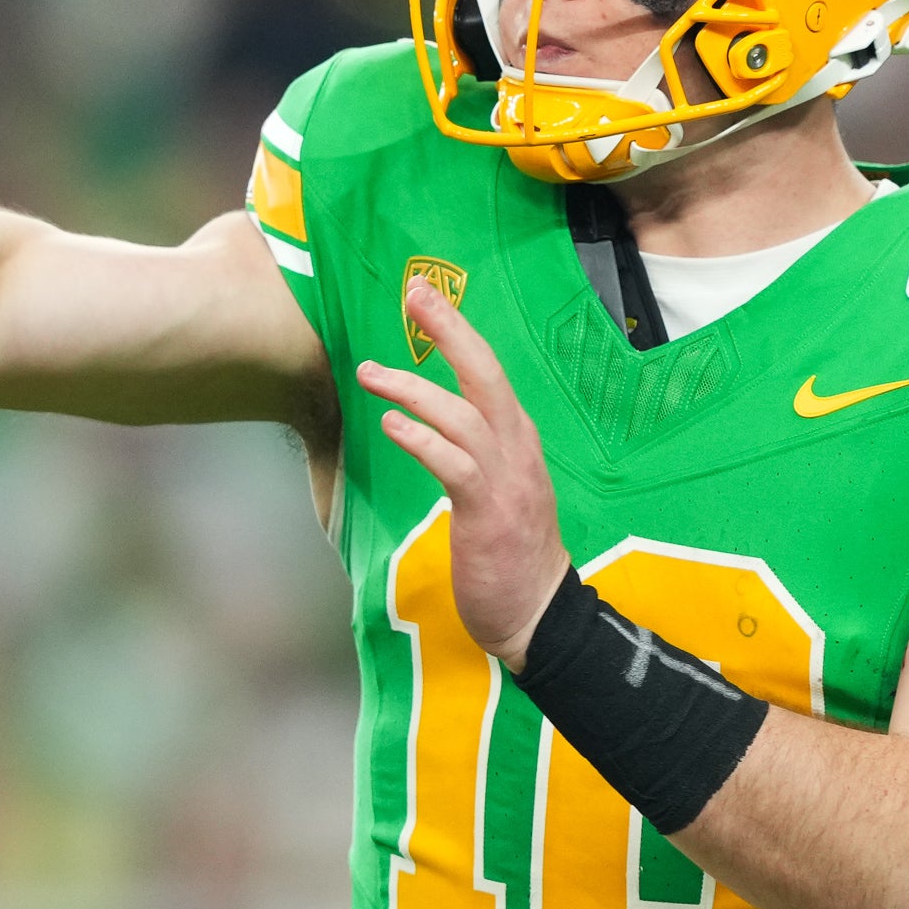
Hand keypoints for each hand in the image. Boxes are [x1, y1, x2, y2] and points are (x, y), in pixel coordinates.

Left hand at [356, 281, 568, 664]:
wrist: (538, 614)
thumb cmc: (510, 552)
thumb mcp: (497, 489)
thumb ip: (474, 452)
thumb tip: (435, 422)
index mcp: (518, 440)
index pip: (489, 372)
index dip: (457, 331)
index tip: (425, 295)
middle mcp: (517, 449)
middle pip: (486, 374)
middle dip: (449, 331)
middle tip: (413, 294)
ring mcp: (506, 480)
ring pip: (465, 415)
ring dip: (415, 388)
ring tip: (370, 373)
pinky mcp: (488, 512)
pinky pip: (455, 465)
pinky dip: (423, 439)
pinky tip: (392, 423)